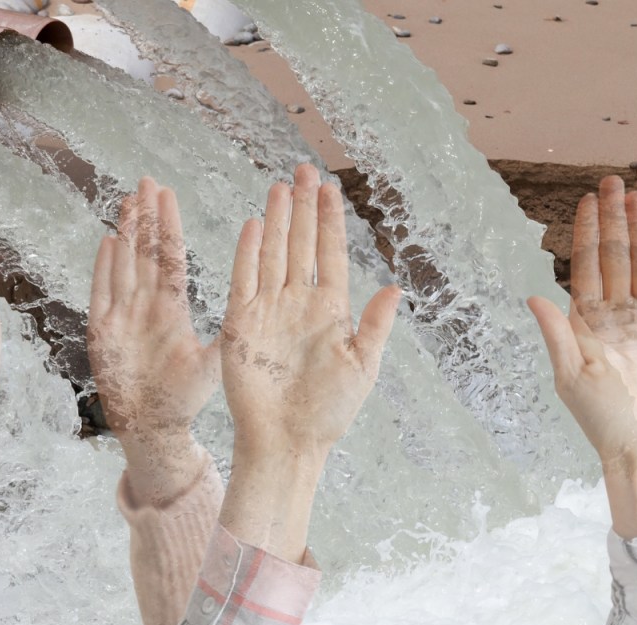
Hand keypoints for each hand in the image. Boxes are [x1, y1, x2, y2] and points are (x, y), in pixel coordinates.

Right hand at [87, 178, 219, 505]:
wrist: (151, 427)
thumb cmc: (183, 398)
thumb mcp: (212, 365)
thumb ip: (229, 339)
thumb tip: (255, 311)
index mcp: (172, 308)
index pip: (170, 257)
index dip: (167, 226)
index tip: (168, 194)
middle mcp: (147, 306)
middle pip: (144, 252)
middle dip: (145, 217)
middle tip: (147, 181)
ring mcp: (122, 316)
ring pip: (123, 265)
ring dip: (125, 232)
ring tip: (128, 199)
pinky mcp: (102, 334)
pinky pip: (101, 294)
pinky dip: (103, 270)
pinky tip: (107, 242)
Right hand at [218, 164, 399, 561]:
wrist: (288, 441)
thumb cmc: (329, 411)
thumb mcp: (362, 367)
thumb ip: (375, 326)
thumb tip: (395, 288)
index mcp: (330, 311)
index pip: (330, 254)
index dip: (329, 221)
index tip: (329, 189)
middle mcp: (299, 304)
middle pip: (301, 245)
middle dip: (303, 208)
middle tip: (303, 170)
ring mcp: (270, 311)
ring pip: (274, 254)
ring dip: (278, 221)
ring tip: (280, 187)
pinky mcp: (242, 324)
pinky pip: (244, 280)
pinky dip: (249, 253)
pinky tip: (255, 225)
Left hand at [528, 175, 636, 537]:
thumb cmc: (601, 420)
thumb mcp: (572, 377)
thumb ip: (557, 334)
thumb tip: (532, 296)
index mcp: (587, 323)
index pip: (587, 267)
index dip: (587, 234)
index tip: (585, 200)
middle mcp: (617, 315)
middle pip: (615, 257)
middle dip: (613, 220)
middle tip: (611, 180)